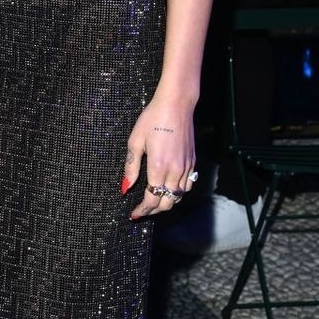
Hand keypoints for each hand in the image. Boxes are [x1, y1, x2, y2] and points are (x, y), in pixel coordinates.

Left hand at [121, 95, 195, 218]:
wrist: (177, 105)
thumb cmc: (153, 119)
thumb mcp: (135, 141)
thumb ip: (130, 167)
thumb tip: (125, 187)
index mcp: (158, 167)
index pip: (152, 199)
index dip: (143, 210)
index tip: (134, 214)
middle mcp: (175, 170)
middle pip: (167, 203)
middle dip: (154, 211)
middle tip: (142, 211)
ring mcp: (186, 167)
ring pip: (179, 196)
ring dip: (166, 203)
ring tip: (154, 202)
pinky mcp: (193, 162)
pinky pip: (188, 185)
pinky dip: (179, 193)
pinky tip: (170, 190)